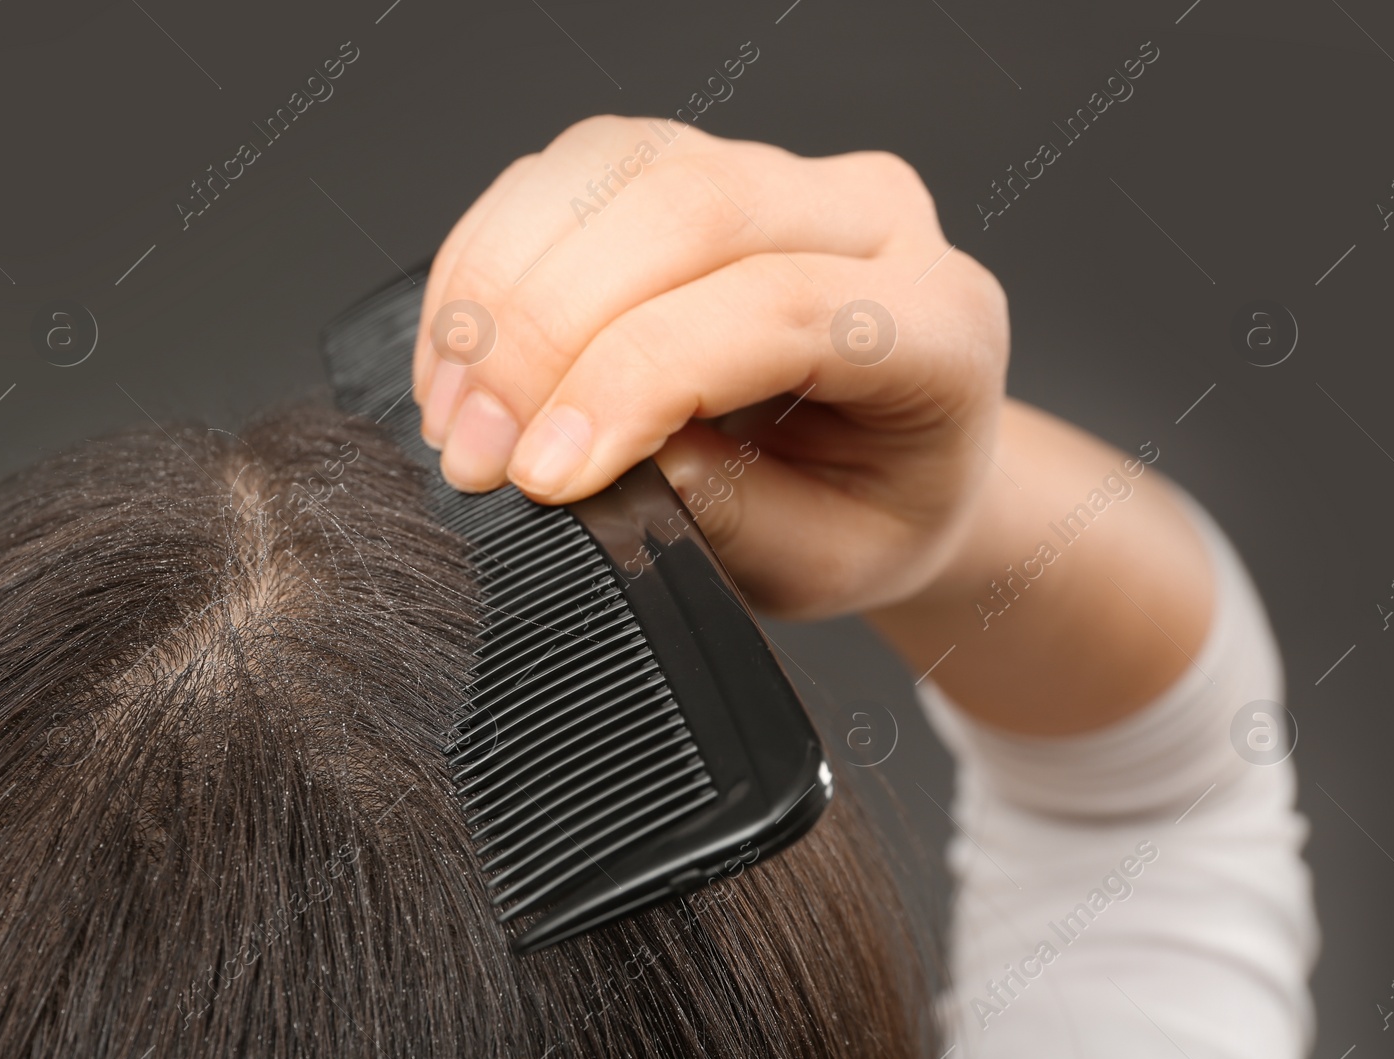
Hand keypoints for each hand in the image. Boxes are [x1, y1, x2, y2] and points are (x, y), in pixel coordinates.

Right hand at [413, 115, 1008, 618]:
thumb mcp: (823, 561)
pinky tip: (462, 348)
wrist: (890, 467)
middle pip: (687, 210)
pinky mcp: (689, 162)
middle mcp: (866, 218)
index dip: (635, 380)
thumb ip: (732, 513)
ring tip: (455, 410)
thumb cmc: (869, 511)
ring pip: (612, 170)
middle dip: (544, 331)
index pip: (779, 307)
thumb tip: (615, 456)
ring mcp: (777, 174)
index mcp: (938, 321)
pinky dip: (493, 256)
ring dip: (502, 289)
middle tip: (473, 448)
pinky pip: (570, 170)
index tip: (542, 474)